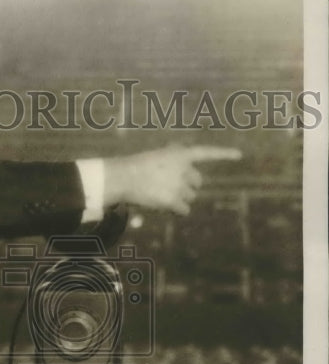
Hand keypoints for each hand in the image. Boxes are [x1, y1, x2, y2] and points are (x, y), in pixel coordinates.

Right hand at [104, 145, 241, 214]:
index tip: (239, 155)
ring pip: (190, 197)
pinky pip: (184, 210)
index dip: (223, 154)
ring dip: (180, 199)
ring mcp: (179, 185)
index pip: (206, 153)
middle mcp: (184, 169)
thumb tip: (182, 161)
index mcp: (181, 154)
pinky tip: (167, 207)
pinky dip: (178, 210)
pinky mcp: (173, 200)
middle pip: (197, 182)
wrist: (125, 177)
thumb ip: (174, 157)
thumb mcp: (158, 155)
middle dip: (188, 186)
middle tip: (172, 188)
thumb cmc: (136, 166)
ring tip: (162, 195)